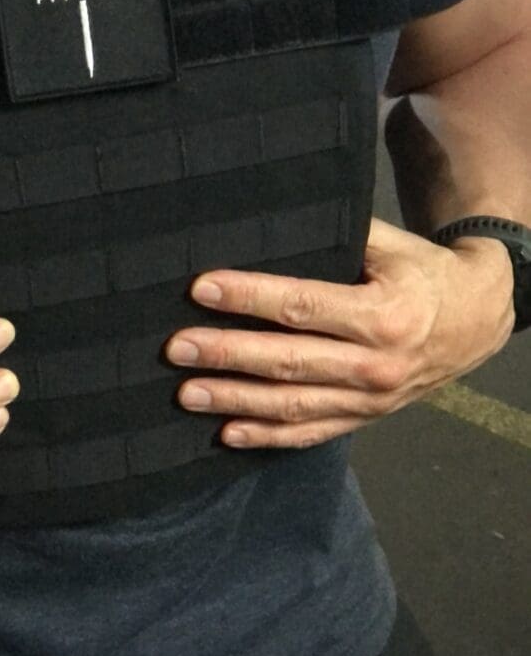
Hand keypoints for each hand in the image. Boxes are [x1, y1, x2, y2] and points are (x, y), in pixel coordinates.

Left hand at [166, 218, 514, 449]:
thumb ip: (341, 235)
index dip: (249, 297)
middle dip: (227, 354)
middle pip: (287, 361)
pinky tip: (226, 433)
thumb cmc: (425, 276)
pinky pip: (310, 434)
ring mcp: (369, 400)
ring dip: (235, 400)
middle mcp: (375, 365)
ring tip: (187, 392)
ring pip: (292, 404)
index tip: (203, 288)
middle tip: (178, 347)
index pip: (303, 306)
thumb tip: (272, 218)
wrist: (477, 322)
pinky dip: (267, 437)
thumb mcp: (394, 246)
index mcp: (383, 316)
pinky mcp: (363, 418)